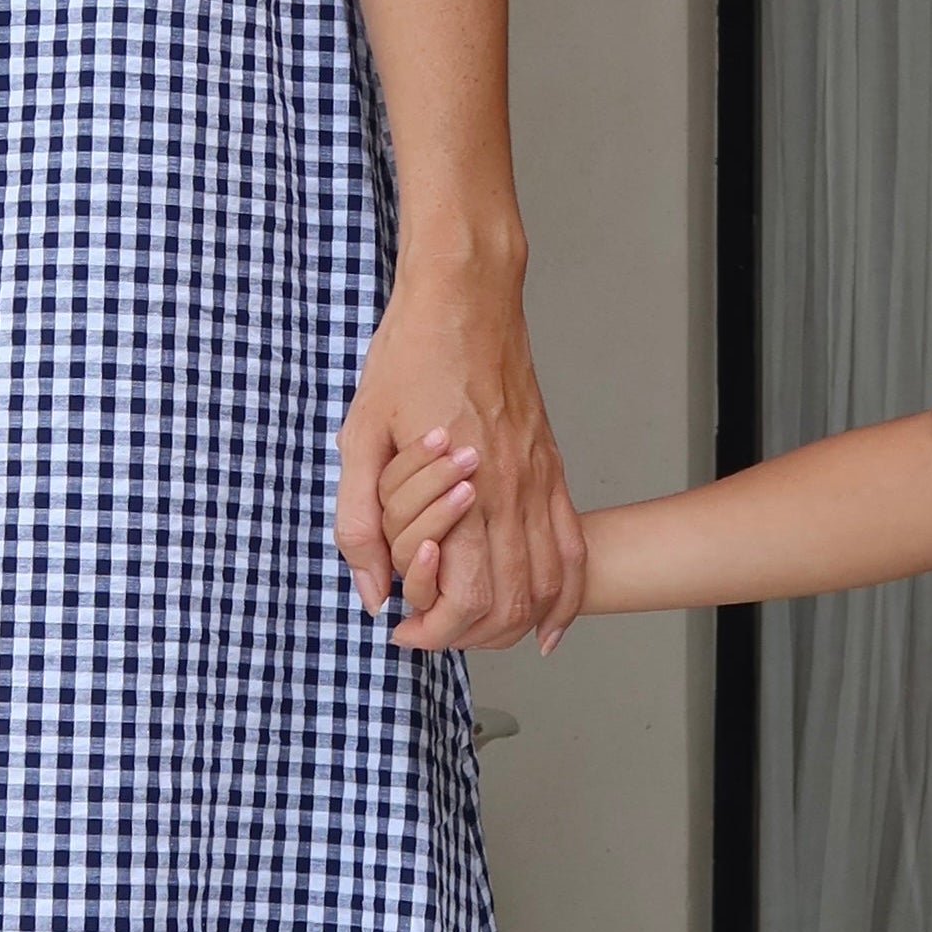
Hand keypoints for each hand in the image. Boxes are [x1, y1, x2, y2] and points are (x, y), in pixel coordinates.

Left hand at [336, 263, 587, 651]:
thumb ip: (359, 520)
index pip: (466, 597)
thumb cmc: (411, 355)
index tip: (401, 628)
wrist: (466, 295)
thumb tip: (371, 589)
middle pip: (513, 604)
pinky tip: (548, 620)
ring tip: (478, 632)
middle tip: (430, 632)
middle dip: (471, 636)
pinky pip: (572, 546)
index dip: (432, 630)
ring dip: (517, 624)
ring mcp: (539, 480)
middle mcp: (512, 492)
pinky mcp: (550, 467)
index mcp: (463, 489)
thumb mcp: (359, 436)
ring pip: (550, 583)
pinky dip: (564, 593)